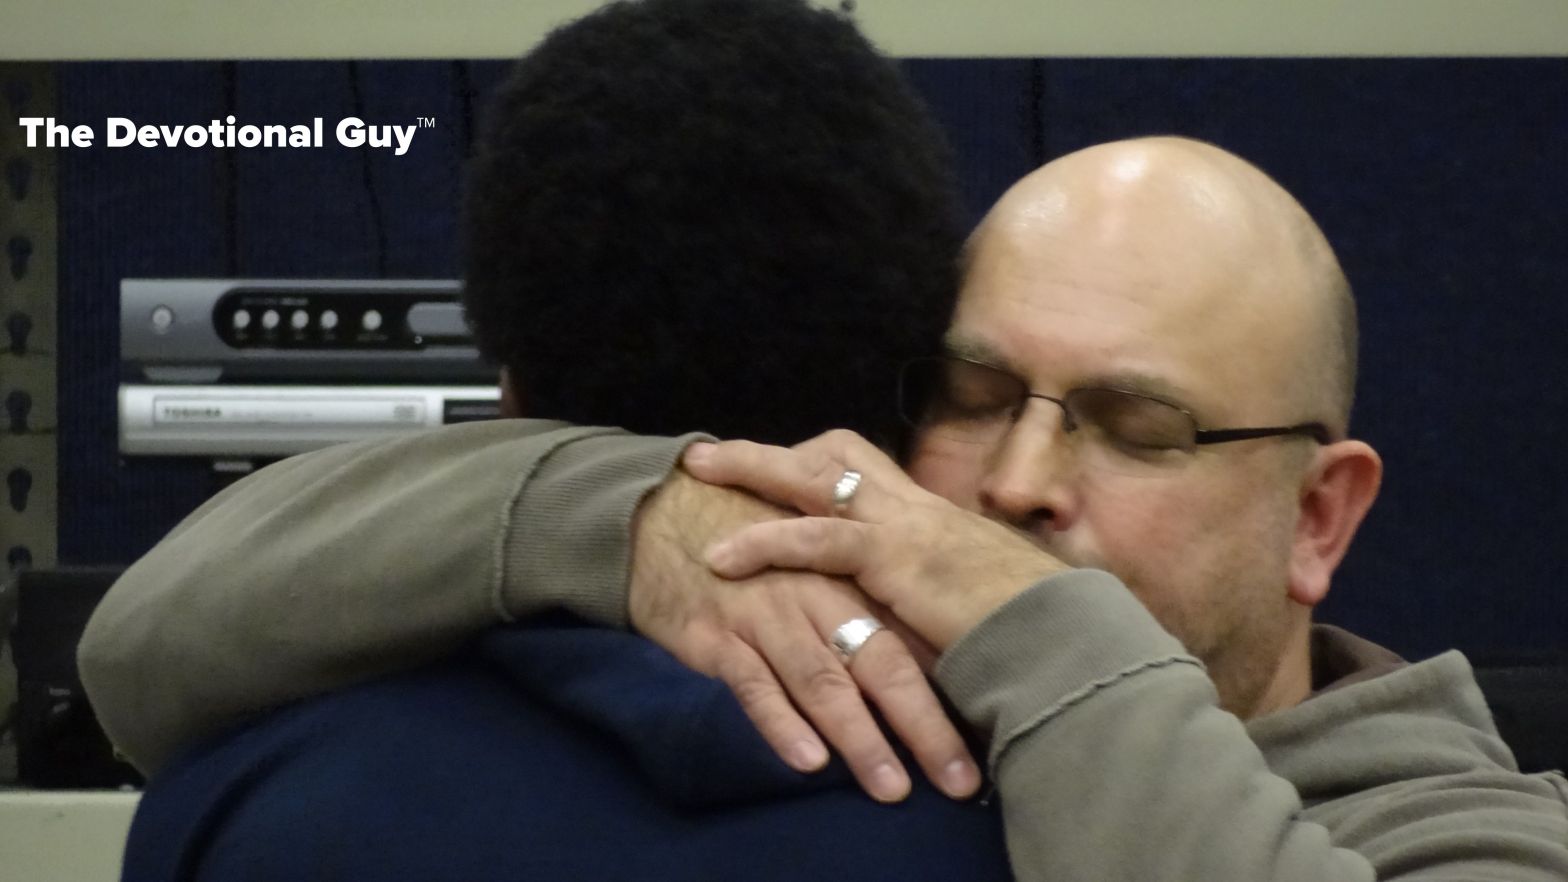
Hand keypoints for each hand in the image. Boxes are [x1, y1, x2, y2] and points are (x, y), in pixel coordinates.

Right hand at [628, 467, 981, 802]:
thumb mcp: (813, 561)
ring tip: (890, 786)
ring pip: (822, 680)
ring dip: (858, 737)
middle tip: (956, 780)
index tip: (984, 742)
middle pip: (881, 662)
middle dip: (921, 726)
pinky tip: (808, 762)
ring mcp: (766, 613)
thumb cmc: (748, 542)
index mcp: (848, 576)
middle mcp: (816, 593)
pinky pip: (753, 684)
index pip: (913, 639)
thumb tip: (922, 664)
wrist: (661, 513)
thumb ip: (862, 605)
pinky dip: (781, 724)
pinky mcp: (716, 634)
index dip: (951, 692)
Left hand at [683, 430, 1068, 650]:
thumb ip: (941, 595)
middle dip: (770, 453)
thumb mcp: (977, 600)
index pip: (866, 469)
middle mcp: (915, 508)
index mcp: (933, 517)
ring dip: (751, 470)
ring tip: (697, 471)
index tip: (775, 467)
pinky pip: (816, 539)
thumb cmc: (1031, 630)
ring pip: (813, 478)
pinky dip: (764, 543)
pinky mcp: (894, 559)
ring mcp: (904, 526)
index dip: (815, 464)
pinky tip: (721, 558)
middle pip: (834, 454)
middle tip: (712, 455)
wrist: (1064, 638)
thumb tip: (924, 609)